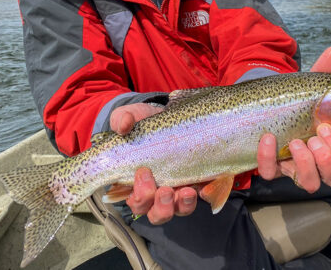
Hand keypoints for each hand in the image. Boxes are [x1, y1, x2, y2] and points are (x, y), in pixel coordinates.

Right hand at [110, 103, 197, 223]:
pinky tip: (206, 185)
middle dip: (161, 206)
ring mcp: (181, 189)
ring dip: (183, 205)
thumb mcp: (130, 117)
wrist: (170, 117)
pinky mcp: (201, 180)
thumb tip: (123, 125)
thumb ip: (122, 119)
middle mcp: (159, 193)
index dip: (139, 197)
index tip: (143, 173)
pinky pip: (207, 194)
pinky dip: (208, 193)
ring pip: (181, 209)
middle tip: (164, 190)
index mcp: (138, 185)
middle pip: (158, 214)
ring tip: (187, 191)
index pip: (137, 202)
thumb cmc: (145, 125)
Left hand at [257, 47, 330, 191]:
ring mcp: (292, 165)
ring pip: (309, 183)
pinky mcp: (270, 167)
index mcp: (329, 143)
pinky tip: (267, 139)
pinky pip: (270, 173)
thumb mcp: (309, 87)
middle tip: (316, 134)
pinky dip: (268, 157)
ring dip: (306, 163)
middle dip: (328, 158)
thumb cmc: (294, 101)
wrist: (263, 106)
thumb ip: (324, 71)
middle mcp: (314, 159)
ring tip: (297, 142)